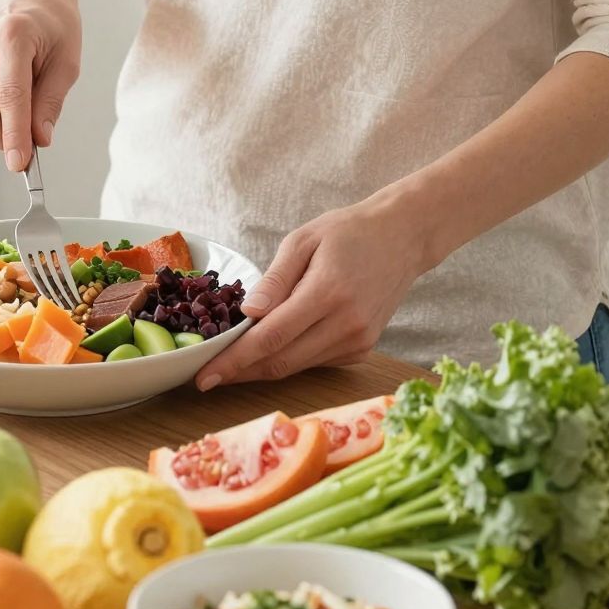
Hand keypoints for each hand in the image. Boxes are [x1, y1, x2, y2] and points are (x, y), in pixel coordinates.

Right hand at [0, 0, 81, 169]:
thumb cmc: (55, 26)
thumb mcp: (67, 62)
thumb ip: (51, 102)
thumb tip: (38, 139)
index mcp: (14, 34)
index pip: (10, 97)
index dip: (14, 135)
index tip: (19, 164)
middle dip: (1, 136)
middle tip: (24, 146)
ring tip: (17, 99)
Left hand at [196, 187, 429, 389]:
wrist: (404, 238)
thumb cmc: (349, 232)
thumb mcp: (303, 240)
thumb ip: (275, 280)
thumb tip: (247, 315)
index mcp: (328, 293)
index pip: (271, 338)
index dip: (234, 361)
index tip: (204, 377)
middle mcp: (346, 325)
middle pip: (281, 362)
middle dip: (240, 372)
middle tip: (206, 376)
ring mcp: (358, 341)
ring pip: (296, 367)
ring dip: (262, 367)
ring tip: (232, 361)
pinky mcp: (363, 349)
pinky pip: (314, 362)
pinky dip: (290, 357)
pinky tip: (274, 345)